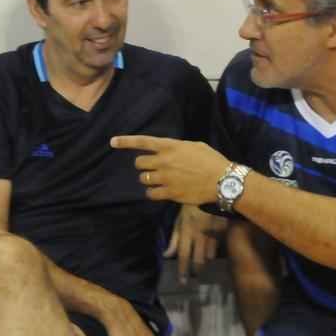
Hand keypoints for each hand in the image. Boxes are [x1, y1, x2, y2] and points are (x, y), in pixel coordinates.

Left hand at [110, 135, 229, 205]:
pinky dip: (153, 192)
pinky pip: (151, 194)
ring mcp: (166, 178)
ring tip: (158, 180)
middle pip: (139, 163)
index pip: (143, 142)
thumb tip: (169, 150)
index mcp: (170, 147)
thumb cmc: (212, 160)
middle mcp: (164, 161)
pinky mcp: (170, 193)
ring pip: (144, 178)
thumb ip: (177, 147)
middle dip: (143, 165)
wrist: (223, 180)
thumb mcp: (194, 146)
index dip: (126, 141)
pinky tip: (160, 191)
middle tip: (152, 168)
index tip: (113, 142)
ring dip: (148, 179)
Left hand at [165, 205, 225, 284]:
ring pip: (209, 254)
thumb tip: (166, 255)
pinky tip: (212, 256)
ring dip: (205, 263)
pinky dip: (214, 252)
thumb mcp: (179, 220)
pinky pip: (218, 245)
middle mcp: (198, 234)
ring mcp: (211, 232)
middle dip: (195, 271)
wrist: (210, 190)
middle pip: (197, 258)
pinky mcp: (222, 230)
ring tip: (202, 269)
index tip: (182, 282)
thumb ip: (174, 238)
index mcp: (186, 231)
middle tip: (194, 279)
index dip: (182, 269)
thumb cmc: (191, 206)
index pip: (182, 254)